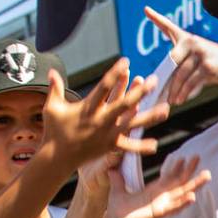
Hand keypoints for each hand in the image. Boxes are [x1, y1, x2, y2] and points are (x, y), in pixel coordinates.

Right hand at [42, 61, 169, 166]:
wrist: (56, 157)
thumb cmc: (54, 130)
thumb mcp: (53, 108)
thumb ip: (55, 88)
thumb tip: (51, 71)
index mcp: (88, 107)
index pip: (103, 86)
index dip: (115, 73)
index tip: (126, 61)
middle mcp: (100, 120)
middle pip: (124, 104)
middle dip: (140, 92)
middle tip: (155, 81)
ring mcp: (107, 134)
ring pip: (132, 124)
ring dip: (150, 117)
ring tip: (166, 109)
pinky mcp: (110, 146)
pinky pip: (128, 147)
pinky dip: (141, 146)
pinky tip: (155, 145)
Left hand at [106, 156, 209, 217]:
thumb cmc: (118, 210)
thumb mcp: (118, 189)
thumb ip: (117, 179)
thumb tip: (111, 168)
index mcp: (154, 191)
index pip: (169, 177)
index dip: (177, 167)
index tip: (184, 157)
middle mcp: (162, 197)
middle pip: (181, 182)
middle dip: (190, 170)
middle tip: (198, 157)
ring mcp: (163, 205)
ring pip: (183, 194)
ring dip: (195, 185)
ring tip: (207, 175)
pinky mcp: (160, 214)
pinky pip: (174, 208)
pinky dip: (183, 203)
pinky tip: (193, 197)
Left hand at [145, 6, 217, 103]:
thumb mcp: (201, 62)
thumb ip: (184, 67)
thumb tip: (167, 86)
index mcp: (189, 39)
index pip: (169, 28)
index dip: (157, 18)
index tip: (146, 9)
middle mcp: (193, 42)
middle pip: (171, 62)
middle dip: (165, 80)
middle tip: (159, 94)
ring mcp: (201, 53)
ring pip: (179, 75)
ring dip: (174, 90)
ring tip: (171, 101)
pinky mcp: (207, 66)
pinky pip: (190, 82)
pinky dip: (184, 93)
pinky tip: (180, 101)